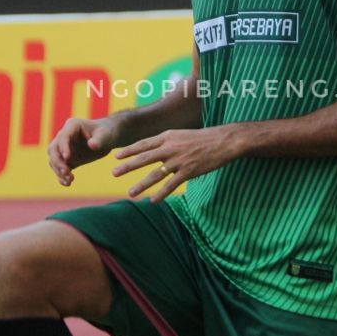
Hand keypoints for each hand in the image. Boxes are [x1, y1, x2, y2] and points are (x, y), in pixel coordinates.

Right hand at [49, 116, 122, 185]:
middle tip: (67, 172)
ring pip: (54, 160)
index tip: (68, 157)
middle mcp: (64, 137)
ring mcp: (64, 149)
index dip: (63, 147)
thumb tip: (92, 145)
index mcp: (72, 126)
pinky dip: (61, 176)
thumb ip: (99, 140)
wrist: (108, 139)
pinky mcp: (68, 159)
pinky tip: (67, 184)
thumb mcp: (106, 135)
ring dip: (59, 171)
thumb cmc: (107, 133)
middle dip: (58, 161)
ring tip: (70, 180)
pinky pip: (60, 168)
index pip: (63, 136)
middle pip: (53, 149)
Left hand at [112, 126, 239, 202]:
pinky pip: (171, 185)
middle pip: (145, 158)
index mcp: (168, 137)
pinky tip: (153, 200)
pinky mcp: (188, 172)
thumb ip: (166, 141)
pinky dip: (161, 193)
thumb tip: (152, 148)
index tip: (116, 156)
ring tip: (130, 193)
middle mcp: (171, 148)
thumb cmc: (202, 138)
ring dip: (141, 184)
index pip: (144, 144)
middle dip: (128, 166)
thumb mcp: (181, 135)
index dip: (129, 150)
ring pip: (156, 174)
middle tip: (114, 173)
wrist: (222, 141)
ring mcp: (179, 161)